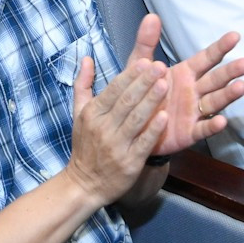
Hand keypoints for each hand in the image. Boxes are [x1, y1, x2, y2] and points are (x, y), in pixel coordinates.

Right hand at [64, 50, 168, 206]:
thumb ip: (83, 84)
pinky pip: (144, 143)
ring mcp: (117, 146)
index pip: (113, 90)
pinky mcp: (130, 163)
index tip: (145, 61)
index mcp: (92, 114)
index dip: (130, 75)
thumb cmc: (85, 145)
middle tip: (160, 66)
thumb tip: (86, 58)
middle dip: (144, 82)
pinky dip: (154, 130)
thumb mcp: (78, 113)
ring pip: (136, 119)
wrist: (85, 184)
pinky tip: (165, 117)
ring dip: (151, 100)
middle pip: (126, 101)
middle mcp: (103, 128)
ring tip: (165, 84)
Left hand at [123, 14, 243, 158]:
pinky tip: (222, 121)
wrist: (131, 124)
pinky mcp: (189, 132)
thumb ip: (146, 43)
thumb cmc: (139, 92)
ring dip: (228, 95)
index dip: (220, 47)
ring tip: (241, 87)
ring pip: (214, 101)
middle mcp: (193, 91)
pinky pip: (203, 129)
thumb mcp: (139, 66)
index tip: (235, 36)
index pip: (206, 58)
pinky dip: (212, 125)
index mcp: (185, 73)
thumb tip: (152, 16)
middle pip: (216, 79)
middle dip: (230, 71)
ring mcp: (193, 112)